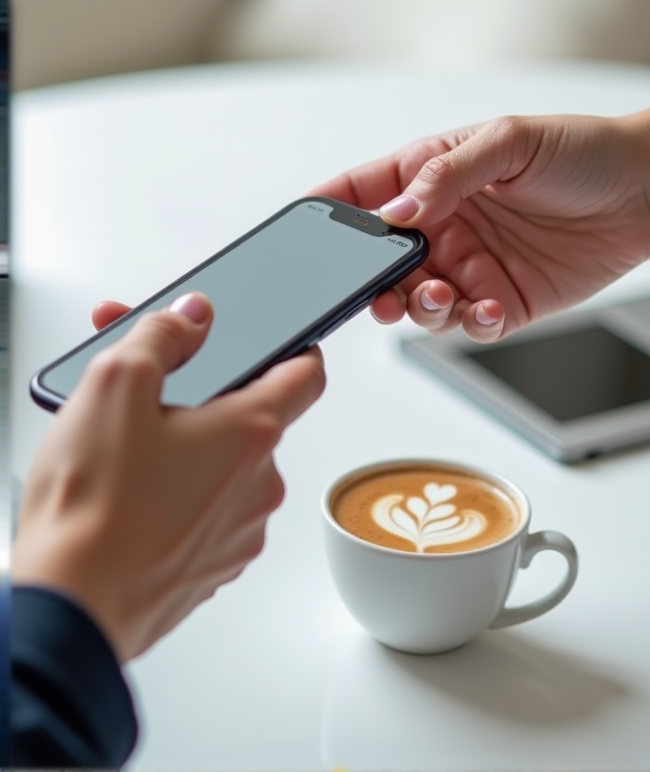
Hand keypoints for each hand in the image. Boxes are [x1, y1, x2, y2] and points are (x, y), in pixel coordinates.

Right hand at [13, 293, 325, 661]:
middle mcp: (258, 486)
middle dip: (200, 398)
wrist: (70, 607)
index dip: (295, 350)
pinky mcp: (209, 568)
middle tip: (144, 391)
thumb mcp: (116, 383)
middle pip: (247, 421)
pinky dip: (176, 497)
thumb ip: (162, 335)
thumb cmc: (93, 504)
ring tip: (121, 452)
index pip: (305, 376)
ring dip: (185, 449)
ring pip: (222, 470)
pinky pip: (204, 515)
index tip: (281, 344)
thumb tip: (191, 317)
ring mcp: (236, 532)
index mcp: (250, 433)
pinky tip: (127, 495)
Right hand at [311, 104, 649, 340]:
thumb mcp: (509, 141)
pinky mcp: (499, 303)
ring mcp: (468, 267)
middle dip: (369, 279)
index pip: (363, 192)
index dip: (328, 209)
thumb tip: (397, 212)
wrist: (645, 193)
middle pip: (380, 260)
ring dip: (414, 306)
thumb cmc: (581, 152)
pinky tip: (485, 308)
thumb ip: (447, 174)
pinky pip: (466, 324)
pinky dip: (466, 324)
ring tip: (435, 295)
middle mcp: (443, 226)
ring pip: (414, 300)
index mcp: (432, 177)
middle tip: (377, 287)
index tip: (301, 227)